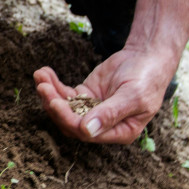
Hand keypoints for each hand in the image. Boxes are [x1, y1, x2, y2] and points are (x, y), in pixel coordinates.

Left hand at [33, 45, 178, 143]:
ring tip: (40, 76)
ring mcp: (91, 110)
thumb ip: (110, 113)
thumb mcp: (133, 96)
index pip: (86, 132)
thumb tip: (87, 131)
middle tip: (43, 87)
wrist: (148, 56)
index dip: (68, 119)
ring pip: (64, 108)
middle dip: (54, 105)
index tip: (55, 102)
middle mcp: (102, 125)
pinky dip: (53, 84)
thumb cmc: (147, 78)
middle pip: (70, 122)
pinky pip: (64, 94)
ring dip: (49, 93)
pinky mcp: (85, 95)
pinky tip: (44, 72)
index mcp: (118, 132)